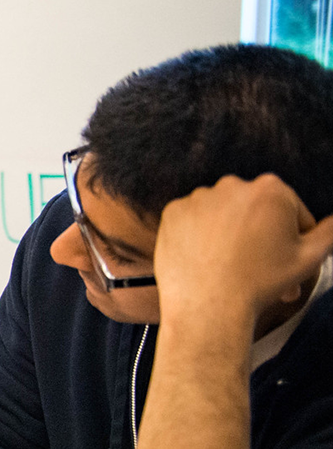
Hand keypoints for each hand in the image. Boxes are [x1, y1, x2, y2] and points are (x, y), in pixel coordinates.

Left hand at [154, 174, 332, 318]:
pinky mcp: (173, 212)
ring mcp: (199, 197)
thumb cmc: (262, 282)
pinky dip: (201, 237)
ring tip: (235, 267)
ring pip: (224, 215)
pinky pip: (194, 221)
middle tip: (264, 270)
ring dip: (231, 234)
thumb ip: (330, 232)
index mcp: (271, 189)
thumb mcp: (311, 257)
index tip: (287, 259)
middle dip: (262, 237)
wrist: (208, 306)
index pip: (291, 211)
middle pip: (255, 212)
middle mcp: (233, 185)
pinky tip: (208, 259)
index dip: (293, 238)